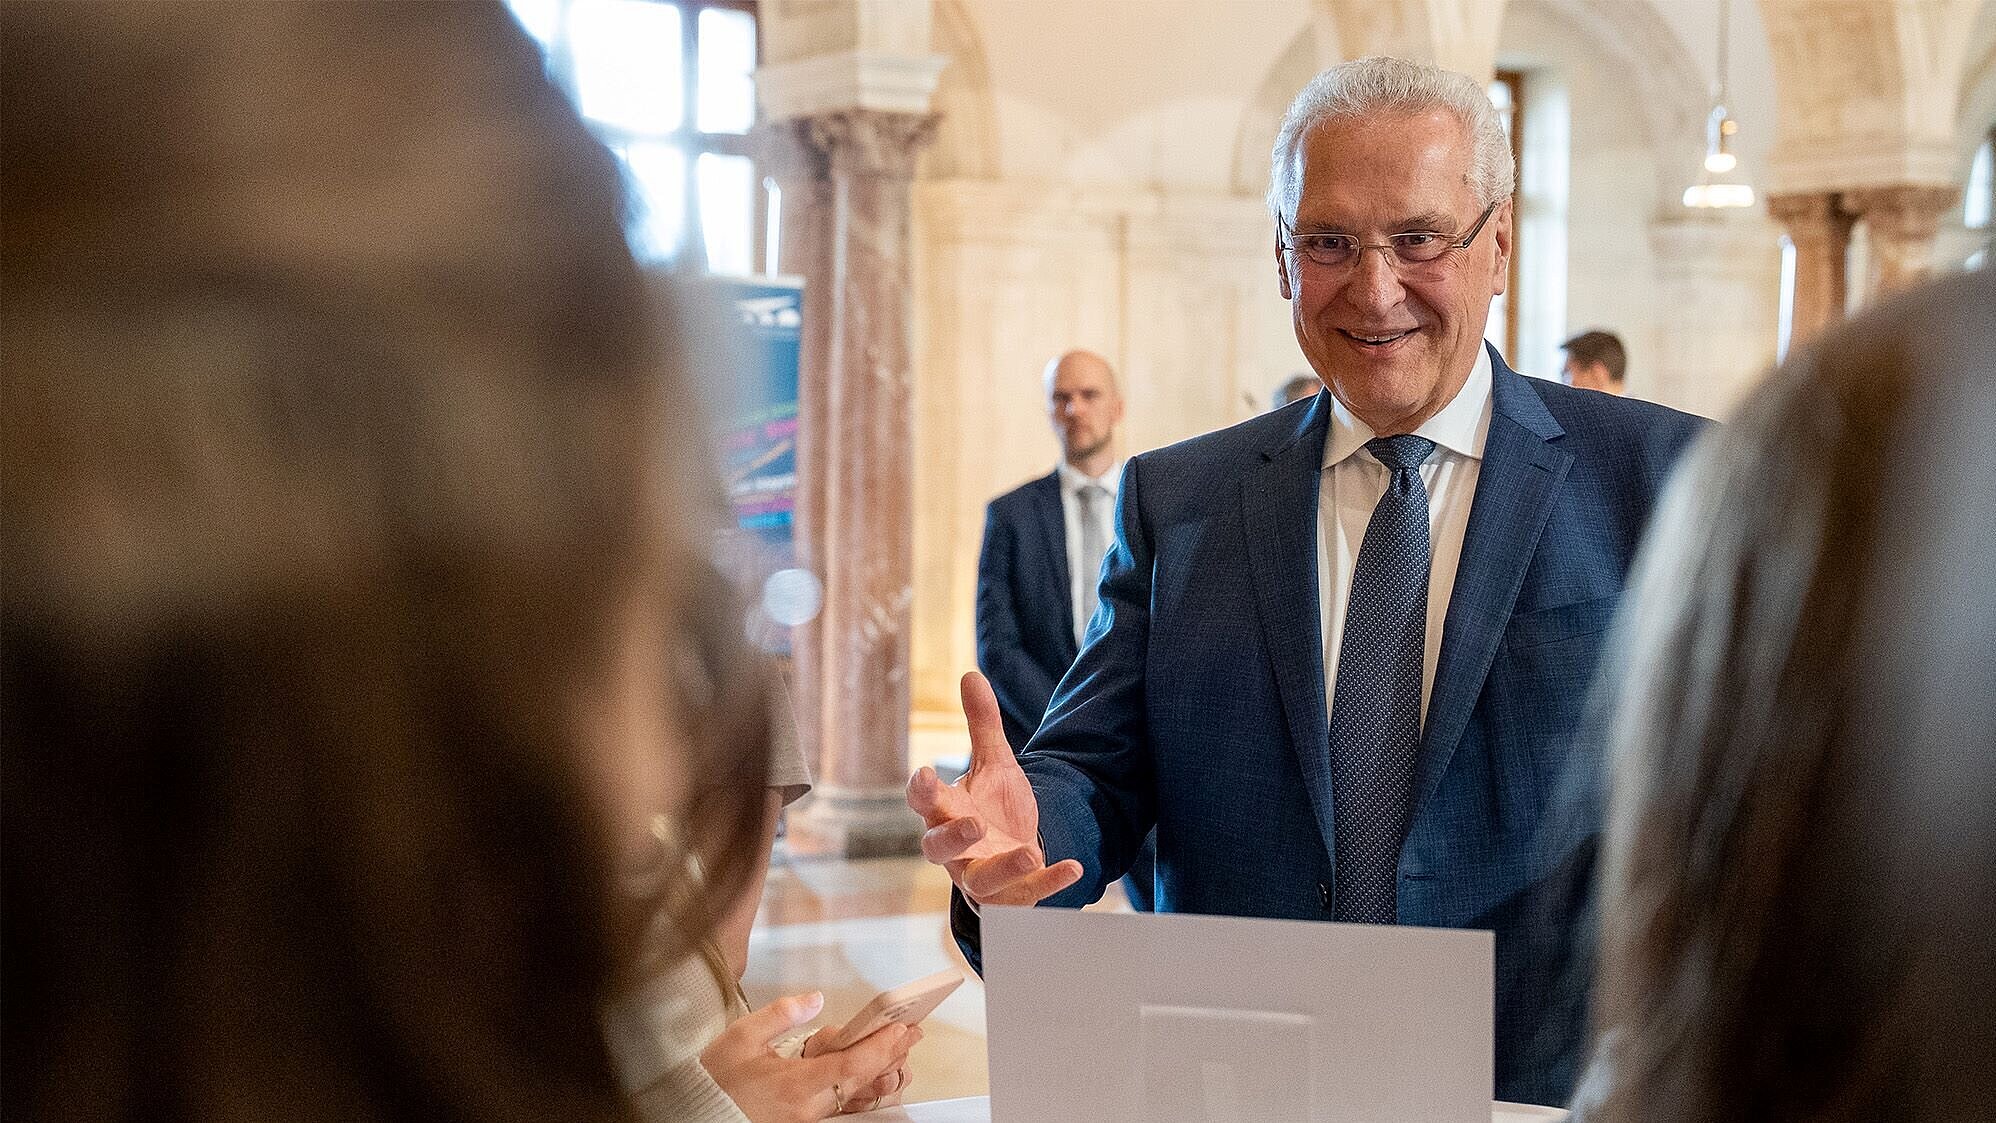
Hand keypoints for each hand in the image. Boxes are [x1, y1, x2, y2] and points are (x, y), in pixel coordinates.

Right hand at [701, 992, 920, 1122]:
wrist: (695, 1115)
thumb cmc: (715, 1080)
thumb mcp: (742, 1037)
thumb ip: (782, 1015)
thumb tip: (814, 1000)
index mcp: (795, 1085)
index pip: (851, 1066)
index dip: (880, 1047)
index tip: (900, 1027)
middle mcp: (807, 1108)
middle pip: (861, 1082)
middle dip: (889, 1055)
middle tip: (911, 1032)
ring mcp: (807, 1120)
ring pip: (853, 1095)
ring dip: (879, 1072)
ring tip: (898, 1048)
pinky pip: (840, 1105)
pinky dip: (859, 1086)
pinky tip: (870, 1071)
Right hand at [905, 672, 1083, 905]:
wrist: (1020, 851)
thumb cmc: (994, 807)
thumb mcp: (995, 763)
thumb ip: (982, 724)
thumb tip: (971, 675)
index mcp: (946, 811)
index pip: (923, 801)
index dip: (920, 790)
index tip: (925, 774)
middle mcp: (956, 848)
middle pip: (938, 848)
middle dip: (953, 837)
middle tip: (974, 824)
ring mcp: (981, 875)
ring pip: (980, 881)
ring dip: (1004, 868)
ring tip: (1031, 853)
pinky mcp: (1010, 896)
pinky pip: (1025, 897)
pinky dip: (1049, 883)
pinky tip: (1074, 867)